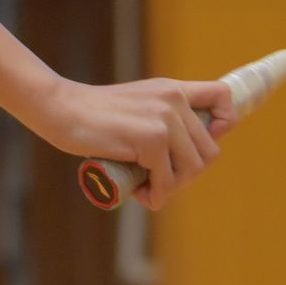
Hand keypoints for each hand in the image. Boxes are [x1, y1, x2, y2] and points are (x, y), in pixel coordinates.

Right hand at [34, 75, 233, 209]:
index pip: (224, 97)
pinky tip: (140, 193)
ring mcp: (165, 120)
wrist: (61, 109)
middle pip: (210, 151)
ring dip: (172, 187)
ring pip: (193, 169)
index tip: (197, 145)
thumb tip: (185, 152)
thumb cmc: (94, 115)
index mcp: (174, 90)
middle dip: (186, 174)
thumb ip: (162, 116)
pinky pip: (167, 180)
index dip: (223, 124)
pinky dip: (155, 195)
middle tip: (159, 180)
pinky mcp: (151, 139)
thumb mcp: (138, 105)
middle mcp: (174, 100)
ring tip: (148, 187)